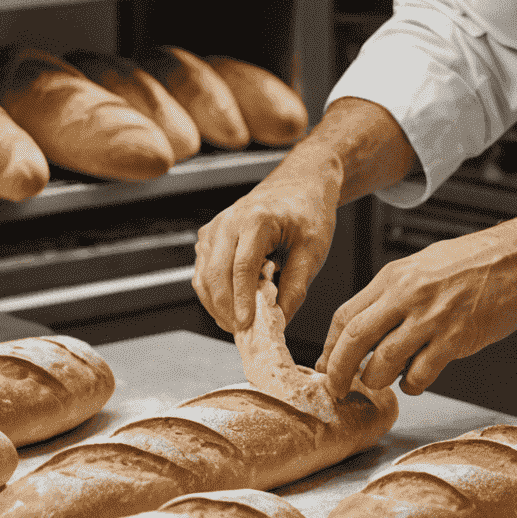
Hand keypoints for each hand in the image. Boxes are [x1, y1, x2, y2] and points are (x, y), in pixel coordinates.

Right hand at [194, 172, 336, 332]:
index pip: (242, 267)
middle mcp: (229, 221)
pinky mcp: (209, 237)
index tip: (247, 326)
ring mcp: (215, 228)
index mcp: (256, 219)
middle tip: (243, 332)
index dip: (242, 300)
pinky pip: (202, 272)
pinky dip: (213, 294)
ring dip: (217, 305)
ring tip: (240, 323)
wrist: (299, 185)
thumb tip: (278, 323)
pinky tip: (233, 306)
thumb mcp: (313, 250)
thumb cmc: (308, 212)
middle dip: (226, 309)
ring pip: (203, 277)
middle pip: (215, 274)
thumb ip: (295, 288)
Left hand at [317, 221, 516, 396]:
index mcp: (394, 276)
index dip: (330, 346)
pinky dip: (411, 384)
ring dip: (376, 380)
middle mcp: (407, 295)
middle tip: (336, 389)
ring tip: (382, 380)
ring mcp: (431, 318)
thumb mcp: (421, 265)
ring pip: (384, 362)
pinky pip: (419, 374)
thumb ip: (393, 293)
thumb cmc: (473, 261)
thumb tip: (367, 325)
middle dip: (339, 371)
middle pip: (355, 340)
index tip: (326, 364)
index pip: (346, 316)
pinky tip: (415, 380)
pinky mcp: (455, 338)